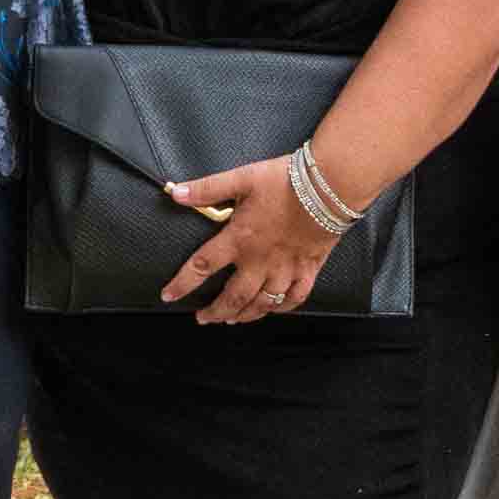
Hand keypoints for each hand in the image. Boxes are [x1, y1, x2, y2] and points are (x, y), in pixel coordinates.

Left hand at [158, 156, 346, 324]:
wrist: (330, 186)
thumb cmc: (285, 180)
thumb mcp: (241, 178)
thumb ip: (207, 188)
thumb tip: (175, 192)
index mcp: (239, 240)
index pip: (202, 266)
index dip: (182, 284)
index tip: (168, 296)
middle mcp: (260, 261)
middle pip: (233, 297)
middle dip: (215, 312)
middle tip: (203, 319)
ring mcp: (285, 268)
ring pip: (262, 303)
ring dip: (245, 315)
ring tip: (232, 320)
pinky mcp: (308, 268)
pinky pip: (294, 298)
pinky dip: (282, 308)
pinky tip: (273, 309)